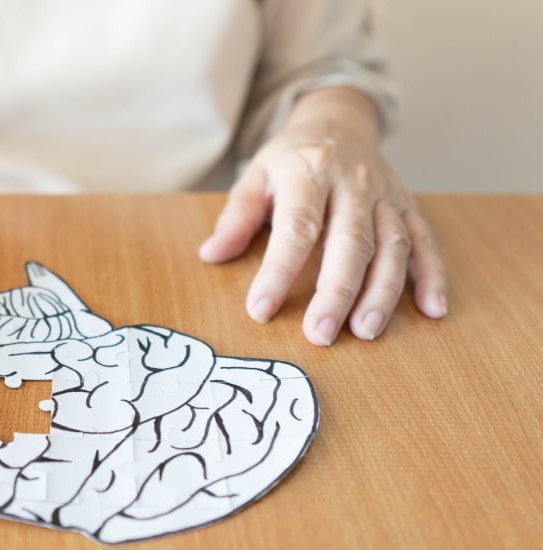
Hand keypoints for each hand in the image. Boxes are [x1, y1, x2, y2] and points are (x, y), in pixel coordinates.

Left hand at [199, 90, 446, 344]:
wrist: (338, 121)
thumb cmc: (291, 158)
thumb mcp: (255, 176)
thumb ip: (236, 217)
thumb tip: (210, 255)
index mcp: (309, 172)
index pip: (296, 228)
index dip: (279, 271)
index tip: (260, 310)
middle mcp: (353, 183)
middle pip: (350, 242)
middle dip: (336, 292)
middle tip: (320, 335)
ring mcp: (385, 195)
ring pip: (392, 246)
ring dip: (382, 292)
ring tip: (366, 331)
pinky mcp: (408, 206)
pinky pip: (425, 241)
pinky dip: (432, 275)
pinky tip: (433, 309)